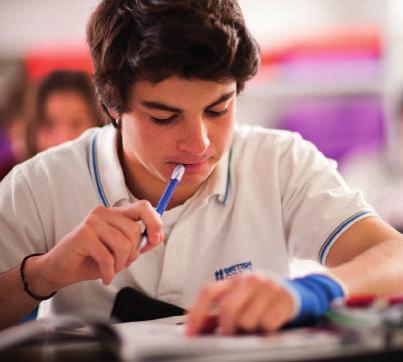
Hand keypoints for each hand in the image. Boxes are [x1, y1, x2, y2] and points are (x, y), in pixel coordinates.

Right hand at [32, 201, 162, 291]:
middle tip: (122, 264)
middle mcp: (104, 213)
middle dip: (133, 253)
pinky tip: (105, 277)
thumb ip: (139, 243)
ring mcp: (93, 222)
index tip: (156, 239)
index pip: (143, 207)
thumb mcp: (121, 252)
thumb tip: (158, 237)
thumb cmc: (91, 259)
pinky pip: (108, 257)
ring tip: (112, 269)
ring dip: (121, 263)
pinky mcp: (84, 235)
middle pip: (134, 230)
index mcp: (116, 213)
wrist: (61, 269)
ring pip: (123, 244)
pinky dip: (109, 272)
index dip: (154, 222)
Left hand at [186, 274, 296, 335]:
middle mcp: (249, 279)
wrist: (292, 292)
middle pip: (227, 308)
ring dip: (248, 330)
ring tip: (253, 327)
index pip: (209, 292)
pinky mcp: (284, 299)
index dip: (197, 313)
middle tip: (229, 335)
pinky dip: (265, 332)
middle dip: (226, 328)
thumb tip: (197, 329)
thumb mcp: (237, 301)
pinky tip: (267, 326)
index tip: (191, 333)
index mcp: (234, 280)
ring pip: (247, 320)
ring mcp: (268, 287)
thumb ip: (216, 314)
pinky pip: (267, 325)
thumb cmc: (258, 299)